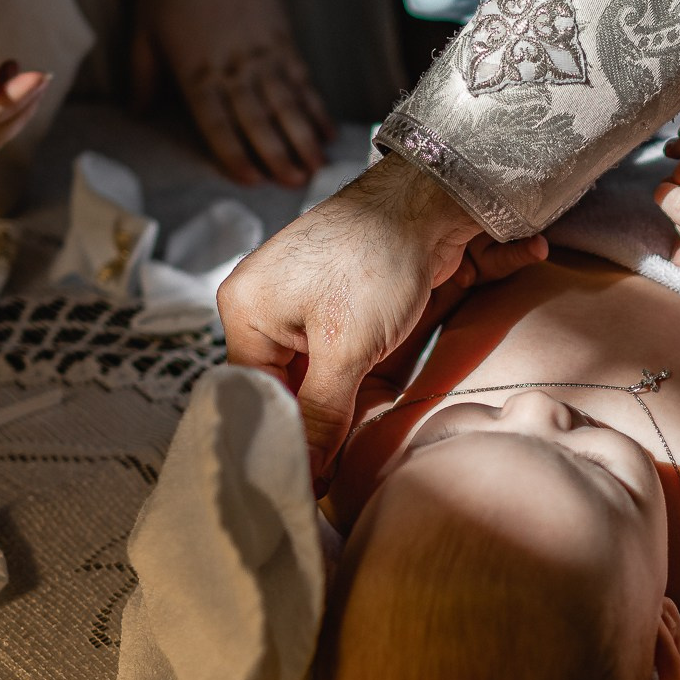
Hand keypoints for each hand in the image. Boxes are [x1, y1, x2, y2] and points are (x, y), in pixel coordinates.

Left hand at [131, 0, 332, 188]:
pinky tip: (327, 130)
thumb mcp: (144, 27)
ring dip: (304, 141)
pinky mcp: (284, 42)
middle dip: (278, 157)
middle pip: (260, 123)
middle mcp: (235, 71)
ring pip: (288, 108)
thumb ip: (144, 74)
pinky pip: (303, 82)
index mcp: (197, 73)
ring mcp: (264, 57)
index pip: (218, 125)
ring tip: (318, 168)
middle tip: (296, 187)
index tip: (251, 181)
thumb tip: (138, 112)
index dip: (234, 155)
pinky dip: (316, 108)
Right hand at [216, 152, 482, 483]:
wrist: (432, 198)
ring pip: (326, 371)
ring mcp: (310, 299)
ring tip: (368, 443)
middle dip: (325, 420)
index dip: (290, 437)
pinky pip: (352, 351)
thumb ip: (323, 412)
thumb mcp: (345, 348)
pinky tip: (388, 401)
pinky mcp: (350, 298)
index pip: (258, 394)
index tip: (316, 482)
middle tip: (346, 470)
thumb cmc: (378, 258)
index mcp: (247, 310)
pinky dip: (373, 374)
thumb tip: (306, 472)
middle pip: (292, 385)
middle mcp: (270, 303)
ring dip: (354, 400)